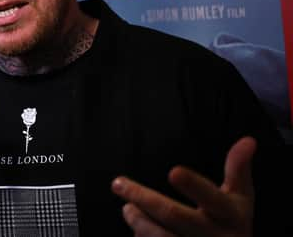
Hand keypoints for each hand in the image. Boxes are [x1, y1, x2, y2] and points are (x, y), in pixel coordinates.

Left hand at [111, 136, 255, 236]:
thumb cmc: (232, 222)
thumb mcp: (240, 198)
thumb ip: (238, 169)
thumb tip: (248, 140)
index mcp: (232, 215)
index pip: (211, 197)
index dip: (193, 185)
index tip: (173, 171)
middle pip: (175, 215)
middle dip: (143, 198)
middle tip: (118, 183)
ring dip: (138, 221)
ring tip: (127, 209)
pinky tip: (137, 232)